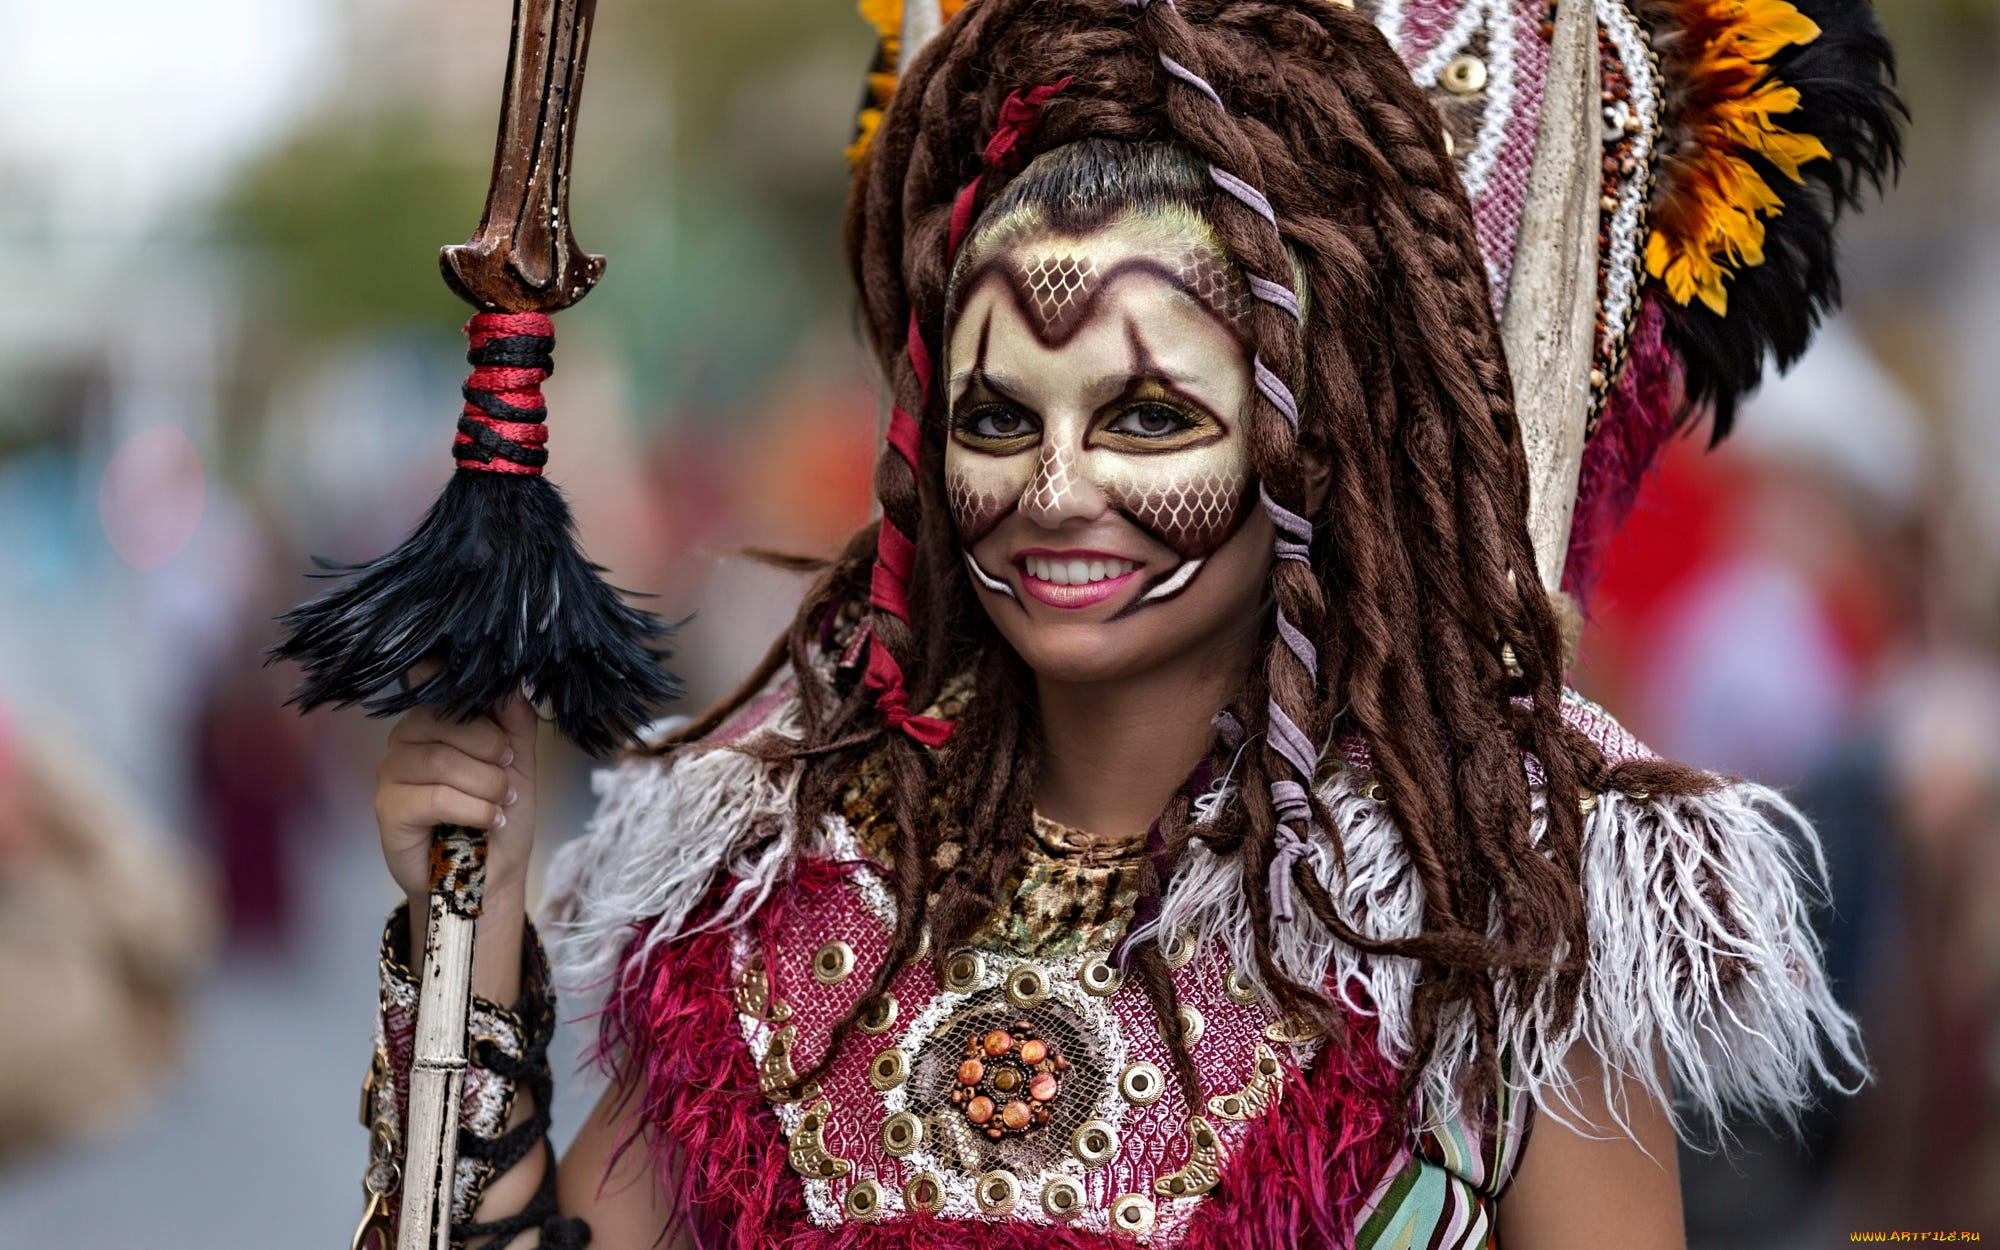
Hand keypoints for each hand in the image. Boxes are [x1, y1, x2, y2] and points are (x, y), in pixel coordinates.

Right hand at [375, 686, 538, 956]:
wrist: (492, 874)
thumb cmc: (500, 814)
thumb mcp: (519, 762)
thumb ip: (514, 721)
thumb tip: (514, 682)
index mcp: (435, 718)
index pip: (451, 691)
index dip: (487, 716)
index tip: (508, 749)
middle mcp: (405, 737)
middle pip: (450, 723)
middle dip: (493, 755)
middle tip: (509, 784)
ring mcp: (391, 772)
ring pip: (443, 760)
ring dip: (487, 786)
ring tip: (502, 804)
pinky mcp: (388, 808)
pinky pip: (435, 796)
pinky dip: (474, 809)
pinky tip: (489, 820)